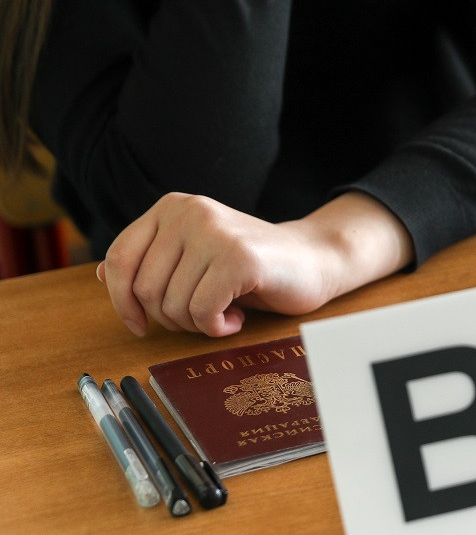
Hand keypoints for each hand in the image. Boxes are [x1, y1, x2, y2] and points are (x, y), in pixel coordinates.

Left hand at [99, 191, 412, 336]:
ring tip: (223, 313)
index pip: (119, 259)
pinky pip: (203, 311)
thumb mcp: (195, 258)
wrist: (314, 261)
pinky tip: (236, 318)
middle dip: (171, 317)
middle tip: (203, 316)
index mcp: (172, 207)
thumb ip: (153, 262)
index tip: (138, 325)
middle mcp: (189, 212)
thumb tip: (102, 273)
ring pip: (173, 304)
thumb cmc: (252, 267)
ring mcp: (215, 232)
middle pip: (145, 288)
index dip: (121, 301)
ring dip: (197, 324)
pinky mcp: (238, 258)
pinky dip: (217, 327)